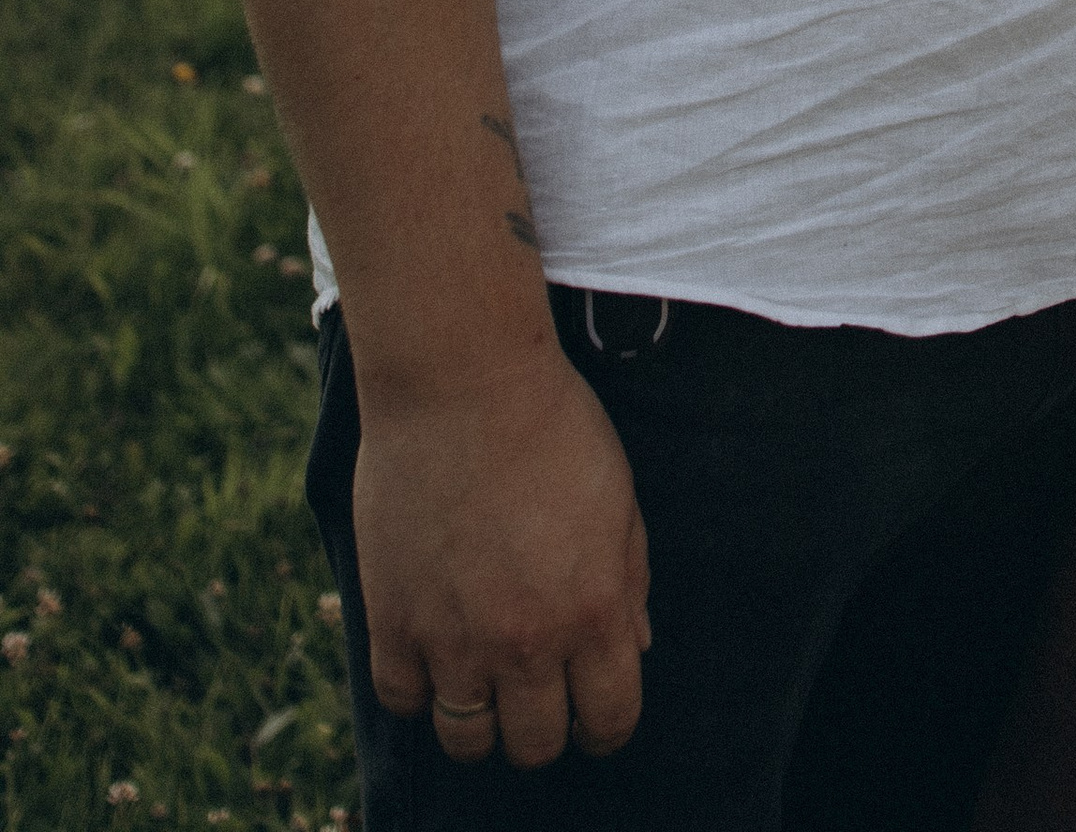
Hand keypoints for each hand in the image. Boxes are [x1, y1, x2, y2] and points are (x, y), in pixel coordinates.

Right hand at [355, 348, 651, 764]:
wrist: (462, 379)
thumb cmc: (553, 424)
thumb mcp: (618, 497)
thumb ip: (628, 582)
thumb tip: (633, 648)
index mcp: (593, 611)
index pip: (610, 720)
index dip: (607, 724)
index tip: (596, 711)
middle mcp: (526, 642)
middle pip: (535, 745)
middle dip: (545, 724)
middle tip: (538, 689)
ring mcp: (454, 639)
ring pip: (467, 740)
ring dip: (481, 718)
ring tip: (484, 677)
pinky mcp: (393, 622)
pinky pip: (403, 699)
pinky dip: (419, 686)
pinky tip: (433, 649)